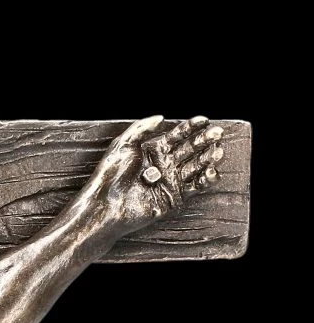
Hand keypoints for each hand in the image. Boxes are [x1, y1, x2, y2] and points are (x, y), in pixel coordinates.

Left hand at [81, 115, 224, 231]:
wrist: (106, 206)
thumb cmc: (109, 176)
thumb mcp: (122, 145)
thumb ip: (141, 128)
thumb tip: (161, 117)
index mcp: (153, 151)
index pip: (177, 135)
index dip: (191, 127)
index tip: (203, 120)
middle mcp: (164, 164)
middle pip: (190, 149)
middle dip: (204, 140)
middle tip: (216, 133)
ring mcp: (170, 181)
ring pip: (195, 166)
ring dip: (208, 158)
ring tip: (217, 150)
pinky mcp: (173, 198)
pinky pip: (194, 187)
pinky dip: (205, 179)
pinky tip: (210, 171)